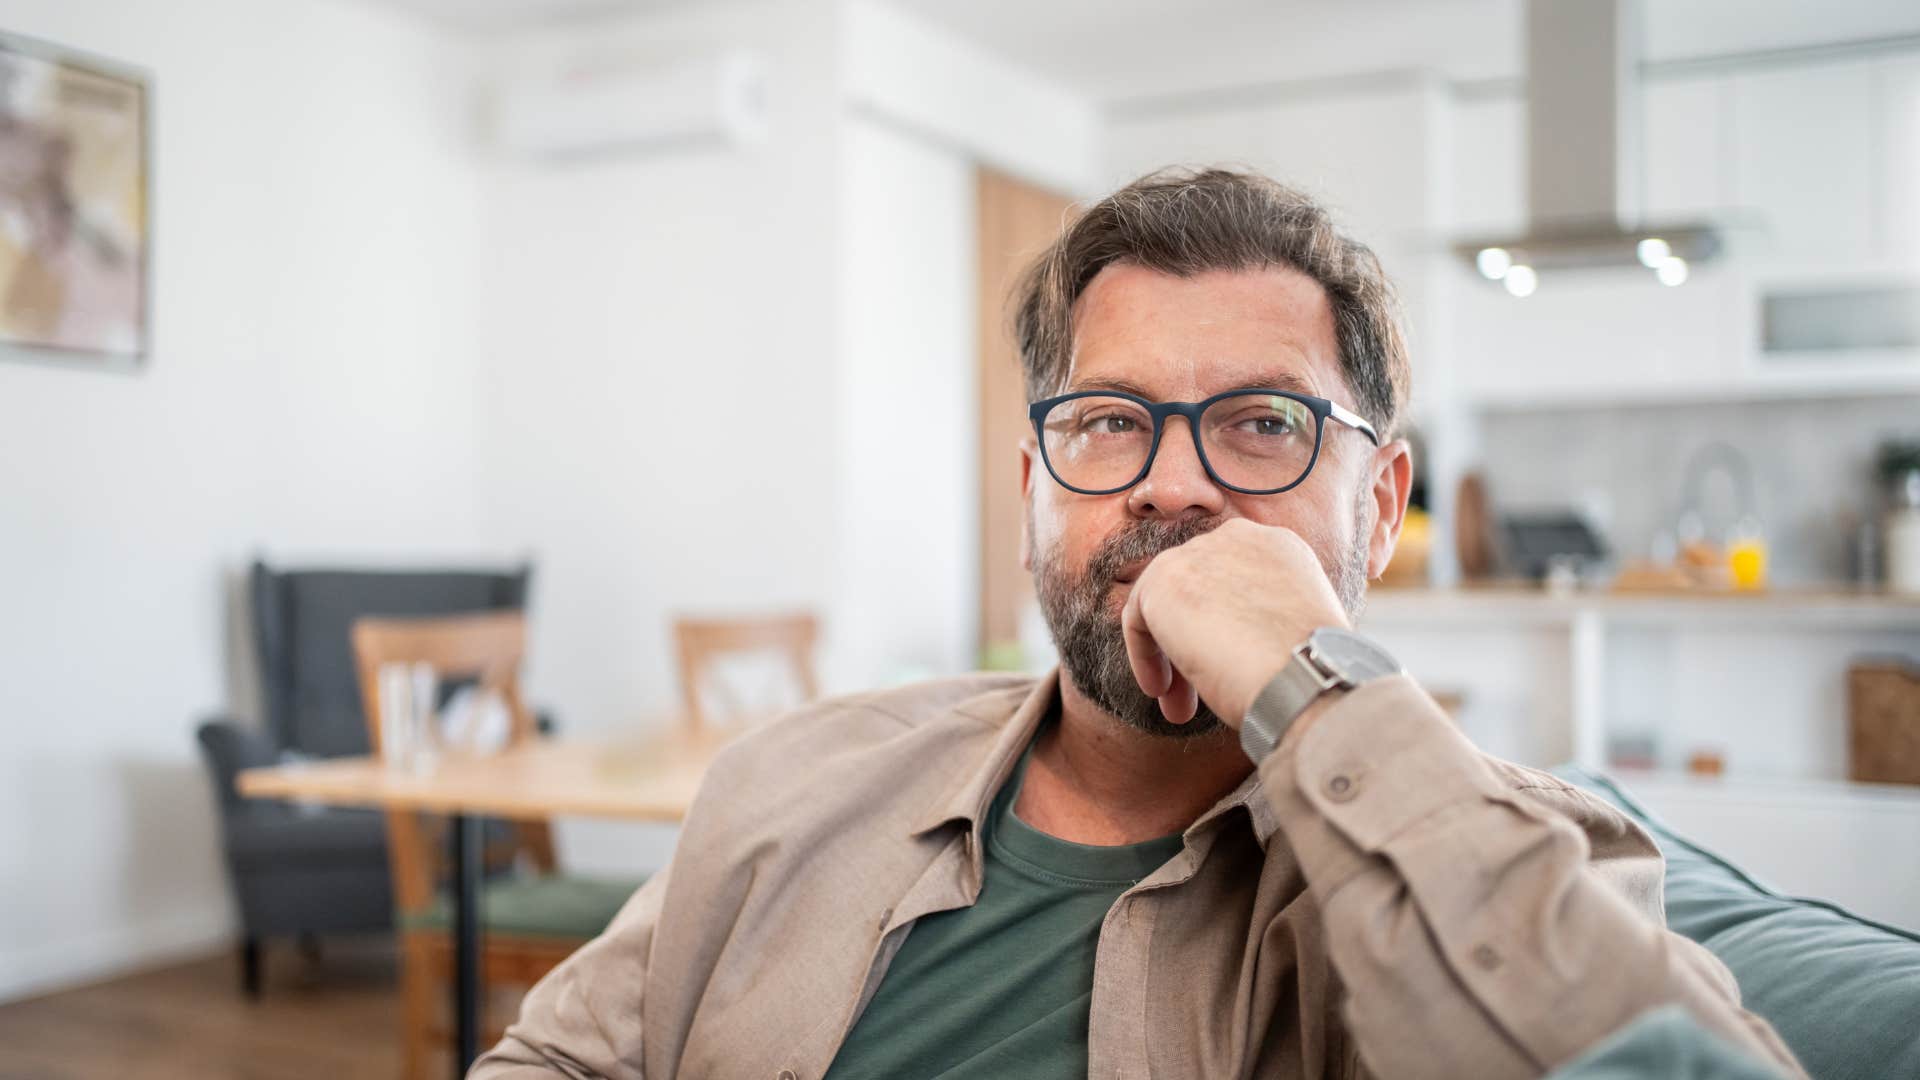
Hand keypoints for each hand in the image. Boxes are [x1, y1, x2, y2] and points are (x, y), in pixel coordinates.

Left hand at [1119, 519, 1350, 728]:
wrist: (1308, 676)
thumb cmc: (1313, 673)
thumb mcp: (1294, 630)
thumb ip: (1262, 619)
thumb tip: (1231, 645)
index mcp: (1279, 547)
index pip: (1231, 582)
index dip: (1224, 630)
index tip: (1228, 671)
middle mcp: (1240, 536)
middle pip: (1197, 591)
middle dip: (1193, 645)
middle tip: (1195, 698)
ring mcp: (1200, 551)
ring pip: (1167, 605)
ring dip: (1169, 657)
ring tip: (1178, 709)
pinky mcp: (1164, 576)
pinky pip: (1138, 617)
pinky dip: (1144, 656)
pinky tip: (1161, 691)